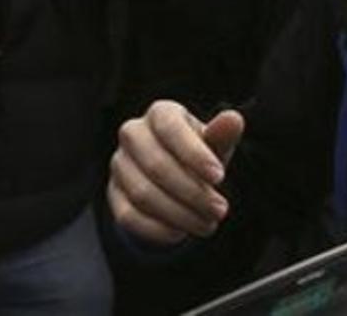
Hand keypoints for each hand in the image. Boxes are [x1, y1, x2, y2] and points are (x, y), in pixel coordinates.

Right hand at [108, 101, 243, 244]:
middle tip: (220, 210)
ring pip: (143, 194)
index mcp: (160, 113)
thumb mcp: (215, 143)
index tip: (220, 177)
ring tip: (208, 224)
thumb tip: (234, 119)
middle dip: (192, 192)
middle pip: (156, 166)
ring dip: (178, 214)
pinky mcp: (113, 193)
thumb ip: (224, 134)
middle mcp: (133, 134)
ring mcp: (119, 164)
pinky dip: (157, 229)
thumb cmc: (200, 153)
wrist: (177, 174)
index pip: (171, 128)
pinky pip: (128, 216)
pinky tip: (181, 233)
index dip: (195, 154)